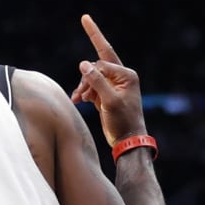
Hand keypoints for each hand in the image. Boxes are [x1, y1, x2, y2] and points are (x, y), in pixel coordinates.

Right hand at [71, 15, 147, 148]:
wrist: (126, 140)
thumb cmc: (123, 121)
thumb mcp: (110, 100)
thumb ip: (97, 81)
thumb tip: (84, 64)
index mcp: (126, 76)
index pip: (102, 65)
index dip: (91, 75)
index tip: (83, 90)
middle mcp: (121, 78)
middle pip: (97, 67)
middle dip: (86, 78)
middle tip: (79, 92)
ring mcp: (113, 87)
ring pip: (92, 78)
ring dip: (83, 87)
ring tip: (78, 98)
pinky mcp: (106, 96)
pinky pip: (91, 88)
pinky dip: (84, 93)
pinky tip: (78, 100)